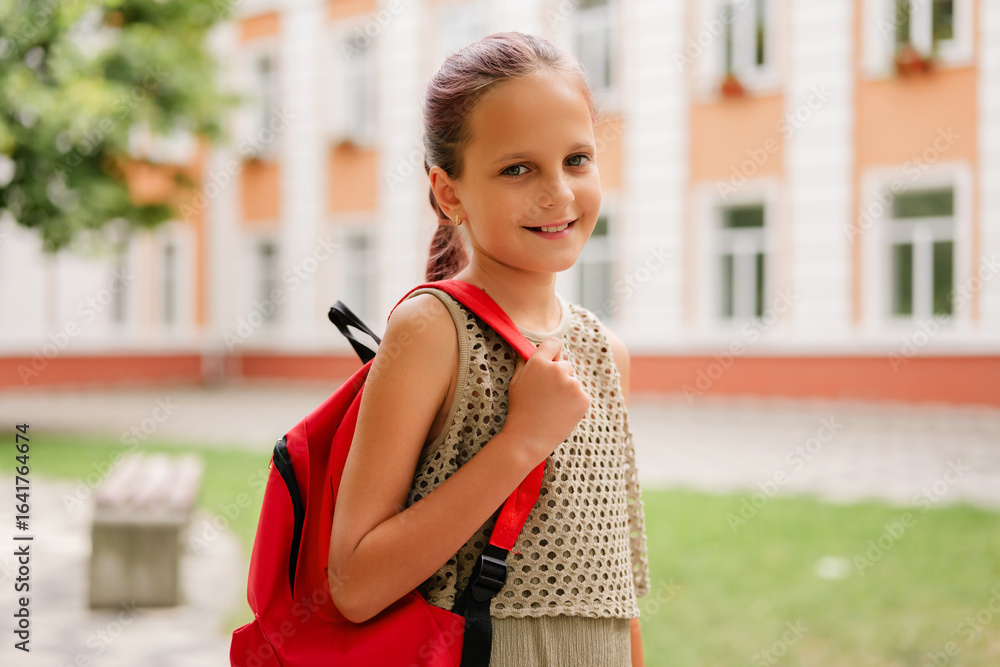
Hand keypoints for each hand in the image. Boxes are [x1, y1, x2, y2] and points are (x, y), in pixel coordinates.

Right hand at [503, 337, 590, 467]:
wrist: (529, 438)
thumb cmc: (519, 410)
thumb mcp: (515, 382)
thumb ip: (524, 362)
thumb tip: (531, 350)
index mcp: (538, 363)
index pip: (554, 343)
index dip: (553, 351)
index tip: (552, 359)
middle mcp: (557, 369)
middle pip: (565, 365)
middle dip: (559, 376)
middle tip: (546, 395)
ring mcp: (572, 384)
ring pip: (573, 381)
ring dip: (567, 391)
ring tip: (552, 407)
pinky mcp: (584, 399)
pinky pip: (581, 395)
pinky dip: (574, 403)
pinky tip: (561, 413)